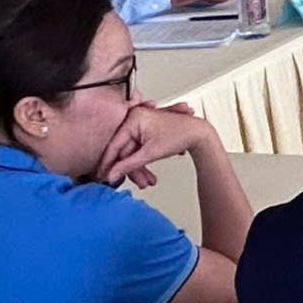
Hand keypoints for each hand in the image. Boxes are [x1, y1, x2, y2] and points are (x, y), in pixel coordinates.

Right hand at [97, 103, 218, 186]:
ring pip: (132, 154)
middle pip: (125, 152)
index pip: (114, 146)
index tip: (102, 178)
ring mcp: (141, 126)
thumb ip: (129, 165)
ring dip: (140, 170)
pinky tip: (148, 176)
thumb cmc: (180, 135)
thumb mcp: (151, 153)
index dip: (108, 164)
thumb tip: (112, 174)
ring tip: (148, 182)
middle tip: (138, 183)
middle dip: (132, 171)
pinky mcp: (146, 133)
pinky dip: (144, 164)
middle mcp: (135, 120)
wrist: (199, 134)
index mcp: (133, 119)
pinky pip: (138, 151)